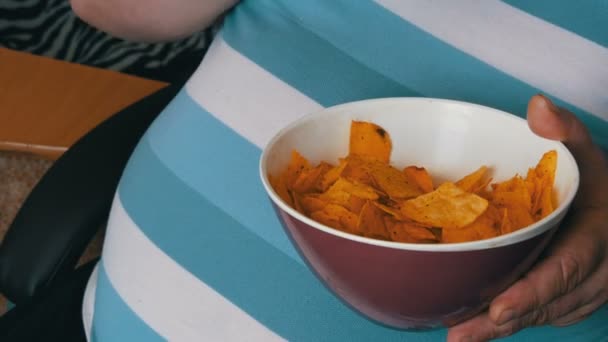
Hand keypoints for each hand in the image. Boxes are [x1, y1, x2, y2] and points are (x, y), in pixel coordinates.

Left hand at [447, 95, 607, 340]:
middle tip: (460, 335)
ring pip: (544, 315)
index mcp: (599, 238)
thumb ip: (566, 131)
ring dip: (503, 330)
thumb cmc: (603, 184)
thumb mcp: (590, 153)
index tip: (498, 309)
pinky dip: (513, 321)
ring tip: (459, 335)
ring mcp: (587, 290)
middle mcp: (597, 273)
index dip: (532, 292)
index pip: (565, 269)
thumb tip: (535, 105)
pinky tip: (478, 325)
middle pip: (548, 303)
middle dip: (504, 323)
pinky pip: (543, 314)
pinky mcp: (573, 298)